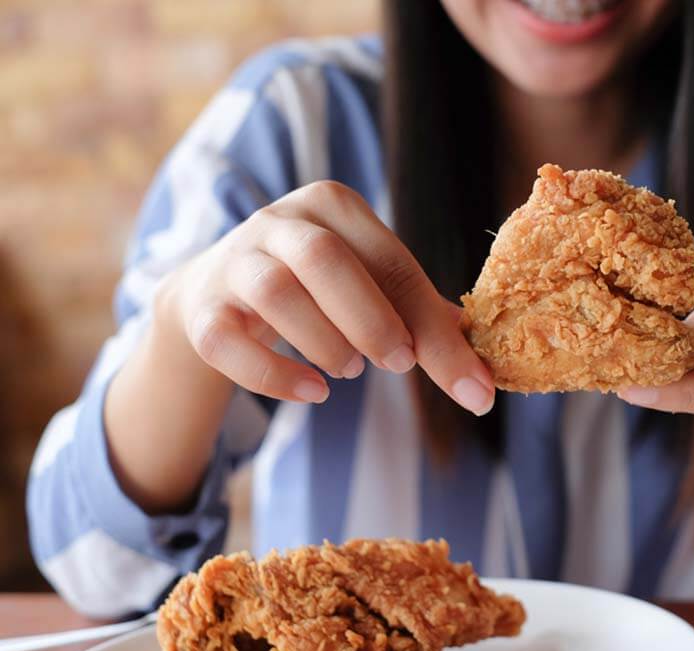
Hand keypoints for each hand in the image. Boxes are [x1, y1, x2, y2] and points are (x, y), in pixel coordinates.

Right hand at [158, 180, 494, 414]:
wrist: (216, 294)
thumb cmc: (318, 289)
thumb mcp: (372, 287)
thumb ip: (422, 319)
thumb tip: (484, 378)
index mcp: (334, 206)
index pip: (391, 260)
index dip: (430, 324)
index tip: (466, 381)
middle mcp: (279, 220)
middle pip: (324, 259)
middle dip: (371, 320)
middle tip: (398, 364)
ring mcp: (234, 260)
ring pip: (274, 292)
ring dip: (324, 341)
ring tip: (349, 370)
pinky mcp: (202, 307)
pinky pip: (228, 340)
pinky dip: (273, 375)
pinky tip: (314, 393)